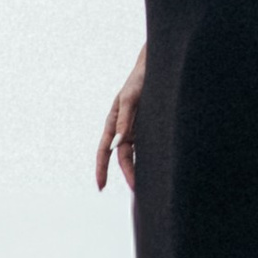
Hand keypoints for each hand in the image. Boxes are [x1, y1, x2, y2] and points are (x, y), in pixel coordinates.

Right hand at [95, 50, 144, 191]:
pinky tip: (156, 169)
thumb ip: (124, 120)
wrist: (154, 67)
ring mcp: (135, 129)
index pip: (104, 151)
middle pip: (122, 157)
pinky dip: (149, 158)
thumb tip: (117, 143)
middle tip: (137, 190)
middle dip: (128, 174)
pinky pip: (147, 146)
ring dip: (138, 169)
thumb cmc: (139, 80)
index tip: (101, 187)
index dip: (102, 169)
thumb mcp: (130, 99)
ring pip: (135, 155)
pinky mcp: (148, 127)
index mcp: (113, 122)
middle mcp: (122, 128)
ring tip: (146, 185)